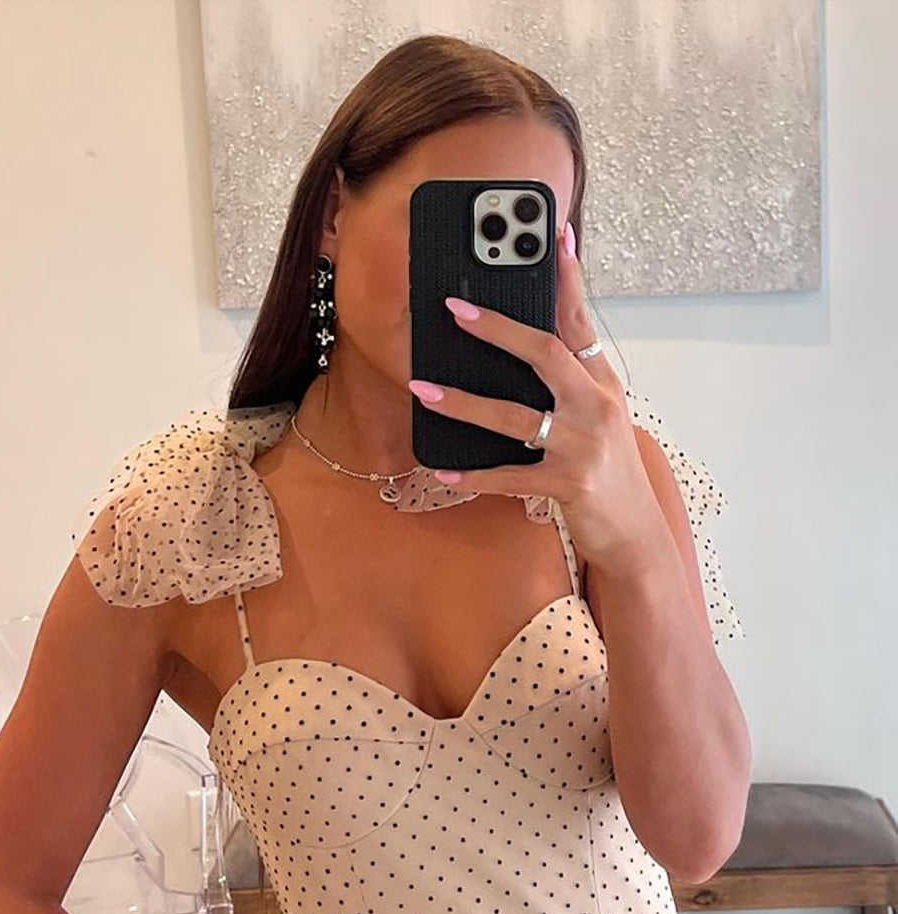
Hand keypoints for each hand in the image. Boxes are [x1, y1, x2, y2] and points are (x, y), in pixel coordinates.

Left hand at [407, 220, 664, 577]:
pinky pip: (510, 477)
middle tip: (453, 310)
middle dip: (497, 329)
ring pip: (514, 417)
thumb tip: (524, 346)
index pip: (581, 321)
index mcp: (602, 384)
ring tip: (424, 389)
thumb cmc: (608, 470)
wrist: (635, 532)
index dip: (567, 277)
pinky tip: (444, 471)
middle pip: (546, 353)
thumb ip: (570, 382)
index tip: (553, 234)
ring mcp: (583, 446)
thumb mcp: (599, 418)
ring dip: (464, 403)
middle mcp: (597, 407)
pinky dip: (474, 476)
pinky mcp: (569, 485)